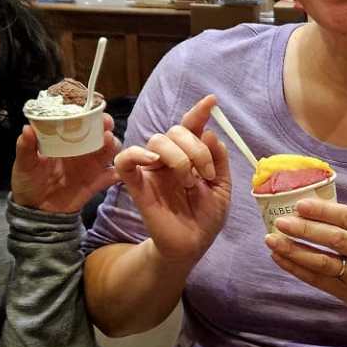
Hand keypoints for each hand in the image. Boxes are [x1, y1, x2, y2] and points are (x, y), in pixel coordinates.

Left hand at [10, 115, 119, 213]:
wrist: (36, 210)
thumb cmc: (28, 181)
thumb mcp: (24, 163)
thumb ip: (26, 147)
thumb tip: (27, 129)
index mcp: (64, 140)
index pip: (80, 122)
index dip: (88, 114)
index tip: (91, 111)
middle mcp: (81, 150)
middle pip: (99, 132)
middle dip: (106, 126)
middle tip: (105, 126)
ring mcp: (91, 165)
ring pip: (109, 150)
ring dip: (113, 145)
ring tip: (110, 144)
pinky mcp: (97, 183)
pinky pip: (112, 177)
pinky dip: (119, 173)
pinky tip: (120, 172)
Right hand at [113, 94, 230, 269]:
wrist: (193, 245)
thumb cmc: (205, 217)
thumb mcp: (222, 188)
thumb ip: (219, 160)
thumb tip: (210, 133)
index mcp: (190, 155)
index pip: (191, 127)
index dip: (199, 112)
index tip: (212, 101)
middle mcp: (170, 158)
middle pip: (175, 131)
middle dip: (196, 148)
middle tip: (206, 174)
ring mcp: (152, 170)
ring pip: (156, 140)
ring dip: (179, 157)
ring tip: (189, 182)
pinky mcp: (137, 185)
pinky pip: (125, 160)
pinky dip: (136, 153)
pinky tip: (153, 159)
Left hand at [264, 197, 346, 313]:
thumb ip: (345, 220)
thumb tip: (301, 208)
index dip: (323, 211)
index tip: (299, 205)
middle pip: (335, 239)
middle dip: (305, 229)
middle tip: (281, 222)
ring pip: (323, 262)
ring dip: (294, 250)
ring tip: (272, 240)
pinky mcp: (346, 292)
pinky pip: (316, 279)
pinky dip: (295, 268)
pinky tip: (279, 257)